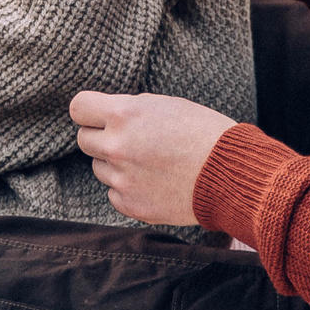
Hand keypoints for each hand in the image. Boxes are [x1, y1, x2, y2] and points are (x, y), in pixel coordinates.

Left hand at [70, 91, 237, 226]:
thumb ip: (130, 110)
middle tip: (131, 140)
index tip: (97, 116)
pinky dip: (128, 189)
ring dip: (116, 164)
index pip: (78, 108)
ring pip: (99, 168)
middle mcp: (117, 146)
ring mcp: (122, 178)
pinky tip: (153, 183)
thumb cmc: (204, 132)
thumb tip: (107, 116)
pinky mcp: (132, 205)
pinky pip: (114, 194)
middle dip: (102, 138)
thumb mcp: (165, 105)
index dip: (89, 111)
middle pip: (84, 140)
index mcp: (124, 114)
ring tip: (150, 162)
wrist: (232, 174)